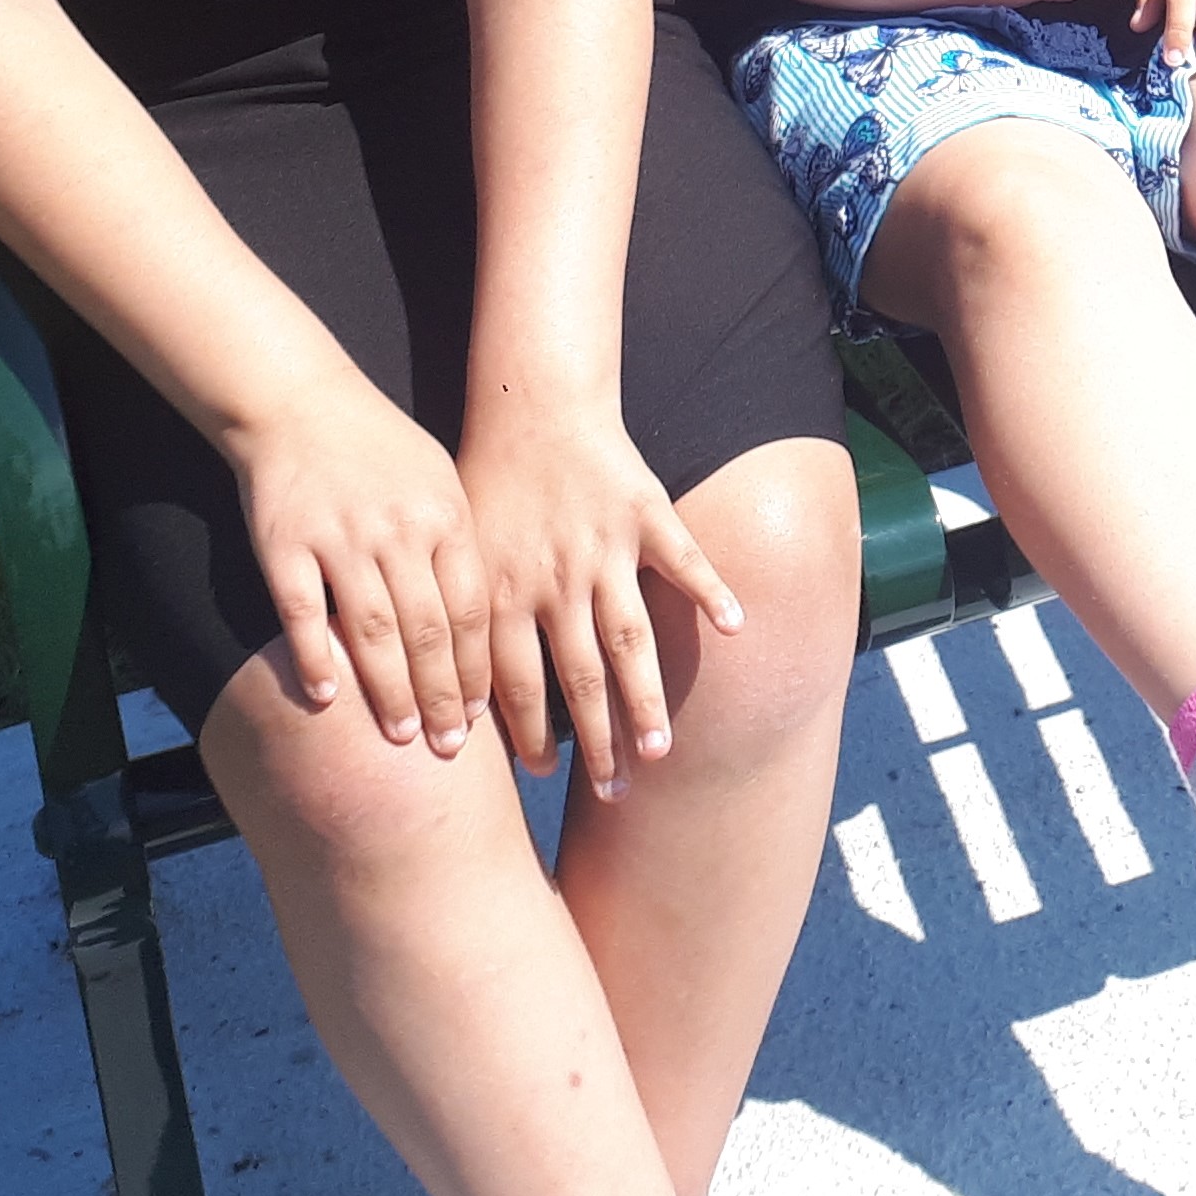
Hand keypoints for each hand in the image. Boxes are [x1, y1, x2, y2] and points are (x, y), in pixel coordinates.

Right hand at [221, 371, 495, 753]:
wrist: (302, 401)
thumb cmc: (382, 449)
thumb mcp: (441, 482)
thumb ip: (462, 546)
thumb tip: (494, 622)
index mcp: (446, 517)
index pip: (473, 608)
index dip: (479, 667)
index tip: (486, 716)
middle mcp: (399, 531)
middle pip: (430, 630)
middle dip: (444, 696)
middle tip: (450, 748)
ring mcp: (341, 539)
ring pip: (374, 630)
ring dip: (391, 690)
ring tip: (403, 735)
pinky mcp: (285, 545)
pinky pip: (305, 613)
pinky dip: (317, 658)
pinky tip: (328, 698)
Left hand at [454, 393, 752, 792]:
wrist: (534, 406)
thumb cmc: (490, 482)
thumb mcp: (461, 553)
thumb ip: (466, 622)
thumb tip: (462, 700)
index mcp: (503, 592)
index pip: (516, 683)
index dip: (527, 734)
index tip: (540, 776)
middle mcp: (556, 581)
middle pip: (580, 677)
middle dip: (596, 739)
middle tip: (615, 789)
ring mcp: (606, 551)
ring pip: (630, 638)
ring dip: (646, 698)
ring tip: (661, 749)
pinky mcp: (646, 516)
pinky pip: (683, 559)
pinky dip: (710, 591)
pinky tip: (734, 627)